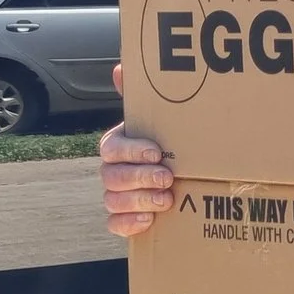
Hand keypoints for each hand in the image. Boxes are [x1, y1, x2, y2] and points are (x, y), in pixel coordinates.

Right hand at [100, 65, 175, 238]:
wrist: (181, 177)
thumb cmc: (166, 144)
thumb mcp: (158, 120)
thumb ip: (142, 98)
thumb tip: (121, 68)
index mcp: (118, 146)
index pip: (111, 147)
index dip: (131, 151)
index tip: (157, 152)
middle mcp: (112, 170)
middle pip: (112, 177)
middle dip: (140, 178)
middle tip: (167, 178)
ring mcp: (115, 196)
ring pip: (112, 201)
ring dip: (139, 200)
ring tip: (165, 200)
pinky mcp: (122, 219)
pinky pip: (114, 225)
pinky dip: (129, 223)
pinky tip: (149, 219)